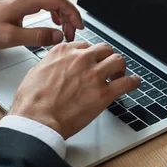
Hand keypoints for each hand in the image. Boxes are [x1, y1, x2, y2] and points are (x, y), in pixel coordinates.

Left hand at [0, 0, 83, 49]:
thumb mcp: (10, 37)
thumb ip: (37, 36)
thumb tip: (58, 36)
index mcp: (25, 0)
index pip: (59, 0)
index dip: (73, 14)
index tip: (79, 27)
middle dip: (70, 16)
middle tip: (73, 34)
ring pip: (51, 0)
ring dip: (62, 14)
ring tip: (65, 31)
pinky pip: (42, 1)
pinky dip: (52, 12)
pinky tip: (52, 22)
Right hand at [8, 42, 141, 138]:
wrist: (37, 120)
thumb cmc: (32, 101)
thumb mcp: (36, 72)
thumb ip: (52, 64)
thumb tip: (57, 67)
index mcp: (64, 52)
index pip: (85, 46)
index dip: (90, 55)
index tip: (92, 62)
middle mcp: (81, 59)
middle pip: (104, 50)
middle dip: (107, 58)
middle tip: (107, 67)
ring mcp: (94, 75)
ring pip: (118, 61)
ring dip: (120, 68)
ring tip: (119, 75)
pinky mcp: (103, 93)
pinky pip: (127, 82)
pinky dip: (133, 82)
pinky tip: (134, 82)